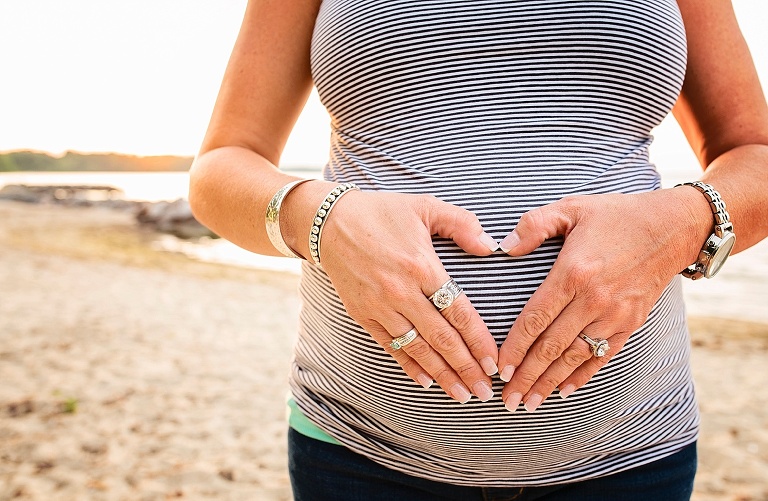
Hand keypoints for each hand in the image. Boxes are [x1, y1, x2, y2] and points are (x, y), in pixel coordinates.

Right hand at [314, 189, 500, 402]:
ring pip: (417, 348)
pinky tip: (425, 381)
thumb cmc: (382, 212)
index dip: (478, 340)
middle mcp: (401, 292)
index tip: (494, 361)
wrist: (329, 221)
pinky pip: (390, 345)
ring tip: (462, 394)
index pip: (458, 312)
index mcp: (422, 266)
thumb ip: (462, 224)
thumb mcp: (425, 206)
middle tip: (485, 391)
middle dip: (466, 368)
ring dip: (441, 375)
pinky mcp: (362, 313)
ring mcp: (380, 306)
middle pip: (441, 338)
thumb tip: (490, 248)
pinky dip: (408, 365)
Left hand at [496, 188, 709, 411]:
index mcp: (573, 273)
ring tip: (530, 404)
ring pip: (575, 357)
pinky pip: (602, 355)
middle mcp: (593, 300)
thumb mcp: (572, 208)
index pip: (535, 319)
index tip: (499, 368)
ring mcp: (614, 314)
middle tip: (508, 400)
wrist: (672, 227)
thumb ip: (535, 224)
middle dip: (527, 377)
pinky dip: (583, 375)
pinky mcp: (631, 322)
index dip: (515, 347)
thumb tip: (505, 246)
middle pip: (552, 347)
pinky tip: (564, 390)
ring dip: (550, 383)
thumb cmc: (616, 215)